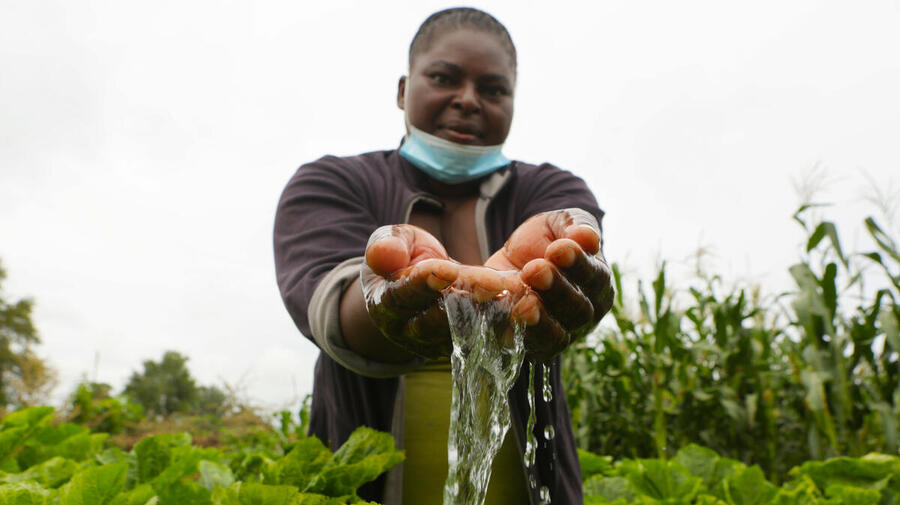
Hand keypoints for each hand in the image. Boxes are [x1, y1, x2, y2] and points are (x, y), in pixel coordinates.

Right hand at [362, 224, 509, 358]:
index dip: (422, 284)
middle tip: (491, 284)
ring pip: (464, 332)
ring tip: (512, 294)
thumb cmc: (403, 255)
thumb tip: (382, 254)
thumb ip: (387, 245)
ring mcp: (436, 343)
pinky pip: (484, 337)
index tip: (446, 269)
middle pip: (435, 320)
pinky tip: (522, 305)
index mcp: (385, 305)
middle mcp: (408, 331)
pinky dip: (503, 321)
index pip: (401, 297)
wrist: (417, 280)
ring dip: (490, 314)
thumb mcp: (392, 242)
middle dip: (464, 302)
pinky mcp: (463, 347)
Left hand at [485, 209, 613, 361]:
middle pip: (577, 309)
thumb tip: (587, 236)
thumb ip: (574, 225)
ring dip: (540, 320)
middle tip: (535, 270)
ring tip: (525, 304)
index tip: (558, 249)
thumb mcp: (559, 223)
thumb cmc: (546, 238)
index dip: (578, 264)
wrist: (513, 256)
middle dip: (556, 289)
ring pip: (556, 335)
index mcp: (597, 282)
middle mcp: (584, 313)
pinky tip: (506, 320)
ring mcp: (560, 332)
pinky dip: (516, 335)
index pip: (594, 277)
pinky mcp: (533, 345)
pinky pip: (528, 347)